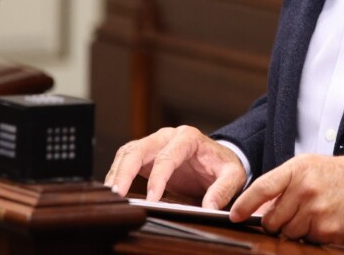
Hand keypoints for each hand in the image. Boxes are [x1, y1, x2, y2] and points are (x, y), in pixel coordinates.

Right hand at [104, 125, 246, 208]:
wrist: (219, 158)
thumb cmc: (224, 165)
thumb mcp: (233, 175)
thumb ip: (223, 189)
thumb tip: (209, 207)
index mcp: (189, 138)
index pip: (168, 155)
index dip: (158, 177)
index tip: (151, 199)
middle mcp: (168, 136)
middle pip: (141, 148)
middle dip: (126, 171)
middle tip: (118, 195)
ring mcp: (155, 143)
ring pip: (129, 151)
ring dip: (117, 172)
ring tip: (110, 195)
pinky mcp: (147, 155)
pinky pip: (126, 159)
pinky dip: (116, 173)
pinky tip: (112, 190)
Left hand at [229, 154, 343, 242]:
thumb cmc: (338, 175)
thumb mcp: (309, 167)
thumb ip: (283, 184)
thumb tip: (257, 209)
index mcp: (298, 169)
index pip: (263, 187)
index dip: (245, 204)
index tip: (234, 215)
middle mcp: (305, 188)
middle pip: (272, 219)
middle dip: (277, 221)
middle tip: (293, 212)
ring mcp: (316, 210)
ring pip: (287, 233)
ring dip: (294, 229)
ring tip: (312, 213)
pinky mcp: (326, 229)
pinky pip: (305, 240)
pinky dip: (310, 235)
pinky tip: (323, 221)